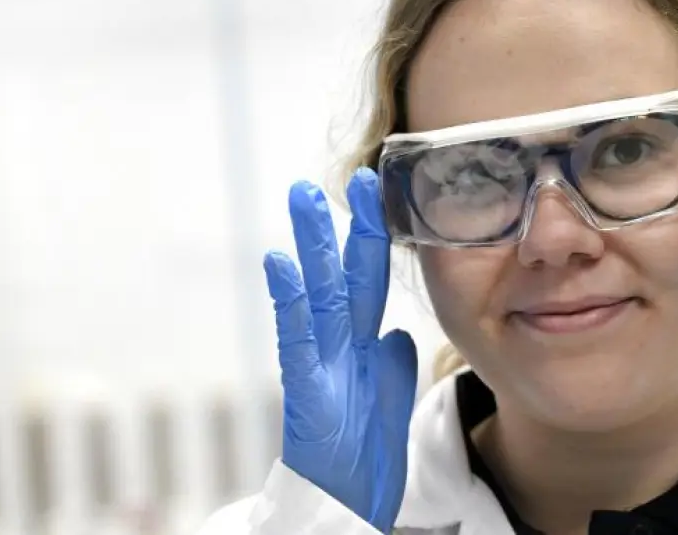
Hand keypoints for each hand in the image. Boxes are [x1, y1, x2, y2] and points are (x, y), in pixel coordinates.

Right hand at [263, 168, 416, 530]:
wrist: (349, 506)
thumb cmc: (363, 454)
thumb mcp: (388, 398)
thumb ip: (392, 361)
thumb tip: (396, 331)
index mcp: (361, 343)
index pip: (370, 277)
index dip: (375, 234)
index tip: (379, 188)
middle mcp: (338, 345)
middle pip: (341, 273)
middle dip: (342, 224)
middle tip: (344, 174)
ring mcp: (319, 363)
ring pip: (316, 293)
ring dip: (311, 244)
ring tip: (304, 198)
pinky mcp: (305, 390)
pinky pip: (296, 338)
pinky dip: (289, 300)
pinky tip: (281, 262)